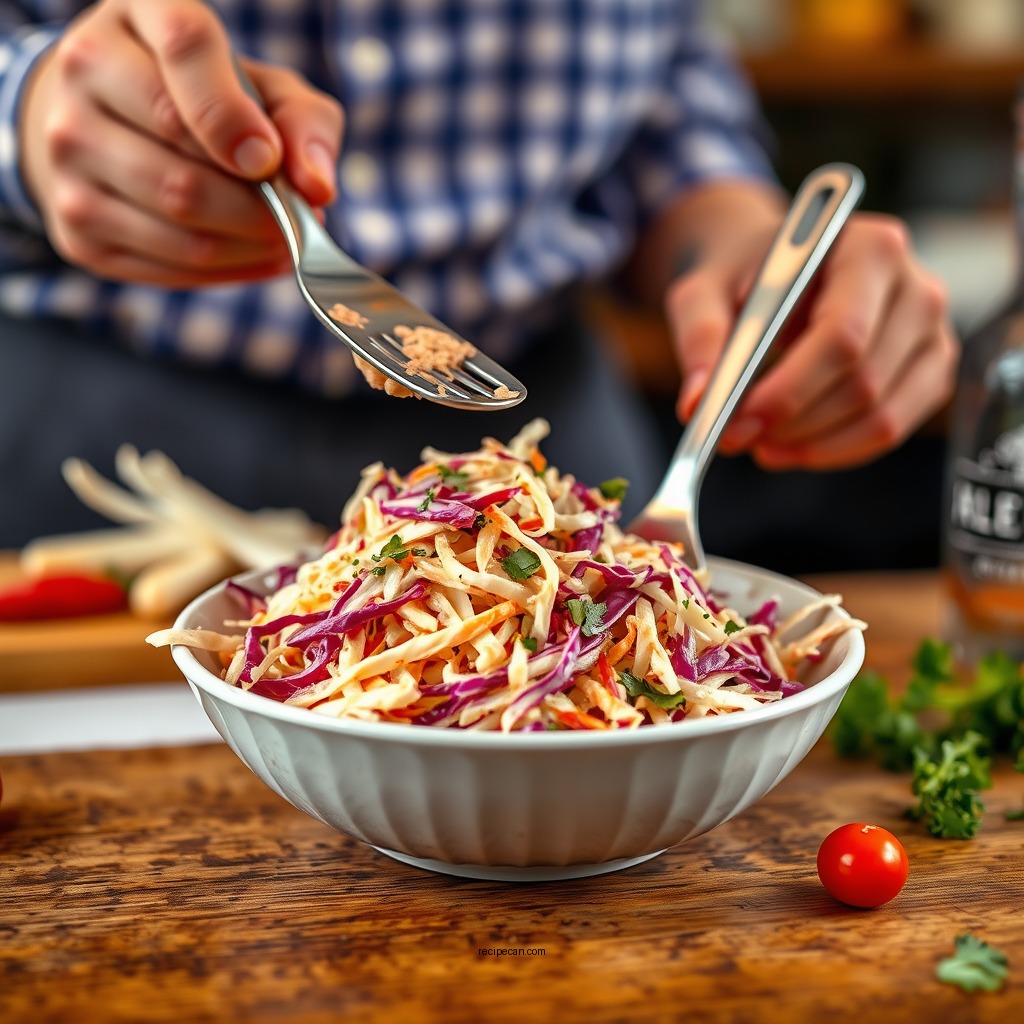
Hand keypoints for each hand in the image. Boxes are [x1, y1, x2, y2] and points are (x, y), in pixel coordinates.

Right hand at [19, 0, 342, 287]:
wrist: (107, 118)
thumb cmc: (208, 99)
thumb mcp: (264, 86)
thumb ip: (303, 122)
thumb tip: (316, 188)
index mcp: (136, 14)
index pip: (186, 51)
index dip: (234, 117)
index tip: (270, 161)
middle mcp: (85, 76)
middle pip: (186, 171)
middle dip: (261, 208)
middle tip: (298, 215)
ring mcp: (65, 155)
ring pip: (181, 225)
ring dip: (251, 243)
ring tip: (282, 234)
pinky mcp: (76, 229)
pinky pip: (170, 267)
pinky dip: (231, 268)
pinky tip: (256, 253)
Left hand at [666, 189, 958, 470]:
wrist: (780, 271)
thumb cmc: (746, 277)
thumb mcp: (704, 290)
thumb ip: (700, 338)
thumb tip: (697, 403)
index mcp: (868, 247)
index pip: (842, 334)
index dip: (790, 389)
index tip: (739, 422)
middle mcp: (915, 286)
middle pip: (862, 380)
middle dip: (792, 421)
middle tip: (735, 438)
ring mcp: (932, 332)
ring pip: (879, 414)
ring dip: (811, 443)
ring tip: (758, 443)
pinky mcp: (930, 371)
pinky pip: (891, 429)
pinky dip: (836, 449)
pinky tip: (792, 447)